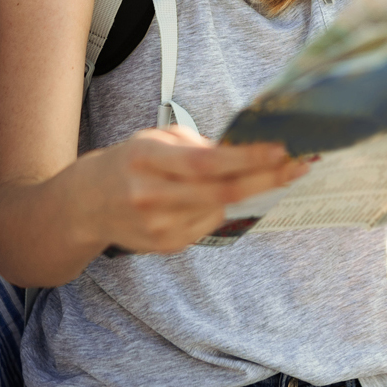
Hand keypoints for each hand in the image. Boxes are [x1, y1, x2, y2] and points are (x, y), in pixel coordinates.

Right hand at [75, 127, 306, 253]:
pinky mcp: (166, 247)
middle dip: (265, 178)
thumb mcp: (154, 139)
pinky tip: (228, 193)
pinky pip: (208, 224)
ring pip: (219, 209)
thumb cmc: (129, 162)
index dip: (245, 159)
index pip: (204, 163)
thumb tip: (240, 150)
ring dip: (252, 191)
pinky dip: (224, 207)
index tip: (279, 150)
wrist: (86, 206)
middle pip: (220, 192)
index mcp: (145, 159)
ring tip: (276, 172)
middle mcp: (150, 196)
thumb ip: (194, 145)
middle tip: (299, 164)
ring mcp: (158, 227)